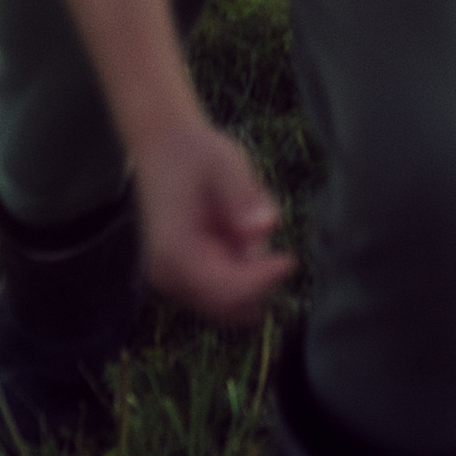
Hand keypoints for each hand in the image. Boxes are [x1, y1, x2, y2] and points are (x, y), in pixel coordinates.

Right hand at [131, 113, 294, 323]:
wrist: (164, 147)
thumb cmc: (196, 153)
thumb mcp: (224, 163)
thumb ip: (244, 196)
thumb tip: (266, 228)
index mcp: (174, 253)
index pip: (226, 292)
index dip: (263, 281)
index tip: (291, 259)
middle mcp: (169, 277)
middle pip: (231, 307)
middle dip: (257, 278)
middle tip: (260, 229)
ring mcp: (175, 284)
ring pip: (231, 304)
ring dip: (250, 273)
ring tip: (240, 222)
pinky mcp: (186, 282)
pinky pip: (227, 292)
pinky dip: (242, 269)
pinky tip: (234, 231)